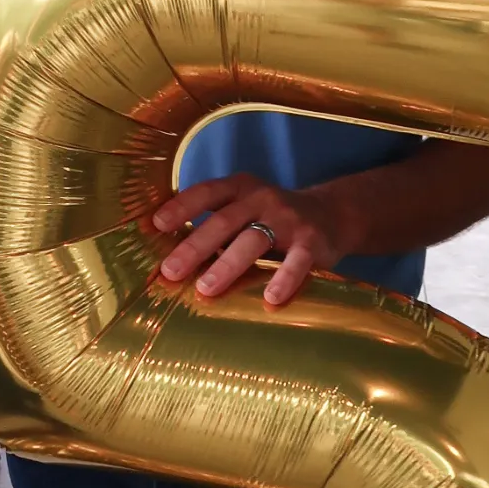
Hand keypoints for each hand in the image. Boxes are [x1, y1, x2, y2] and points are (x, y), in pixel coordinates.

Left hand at [153, 173, 351, 307]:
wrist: (332, 215)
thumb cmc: (271, 218)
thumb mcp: (243, 210)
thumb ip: (214, 225)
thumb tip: (167, 255)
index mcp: (239, 189)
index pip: (206, 192)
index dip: (181, 206)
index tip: (156, 224)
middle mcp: (262, 199)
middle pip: (224, 222)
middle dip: (194, 246)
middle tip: (170, 271)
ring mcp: (288, 220)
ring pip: (253, 241)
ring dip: (228, 265)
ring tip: (206, 288)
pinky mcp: (313, 242)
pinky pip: (297, 262)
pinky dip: (284, 279)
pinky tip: (270, 298)